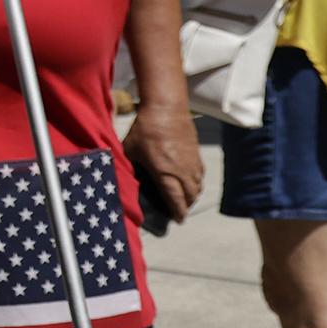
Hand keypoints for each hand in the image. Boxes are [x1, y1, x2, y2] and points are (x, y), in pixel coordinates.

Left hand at [123, 108, 202, 226]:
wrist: (166, 107)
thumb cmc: (145, 128)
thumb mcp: (130, 150)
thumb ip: (130, 166)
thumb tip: (125, 178)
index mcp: (165, 172)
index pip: (176, 200)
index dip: (178, 212)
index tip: (178, 220)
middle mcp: (182, 170)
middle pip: (190, 196)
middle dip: (186, 206)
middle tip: (180, 211)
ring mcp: (192, 161)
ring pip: (198, 185)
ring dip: (193, 195)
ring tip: (185, 199)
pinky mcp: (196, 152)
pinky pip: (201, 173)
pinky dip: (197, 182)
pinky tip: (190, 181)